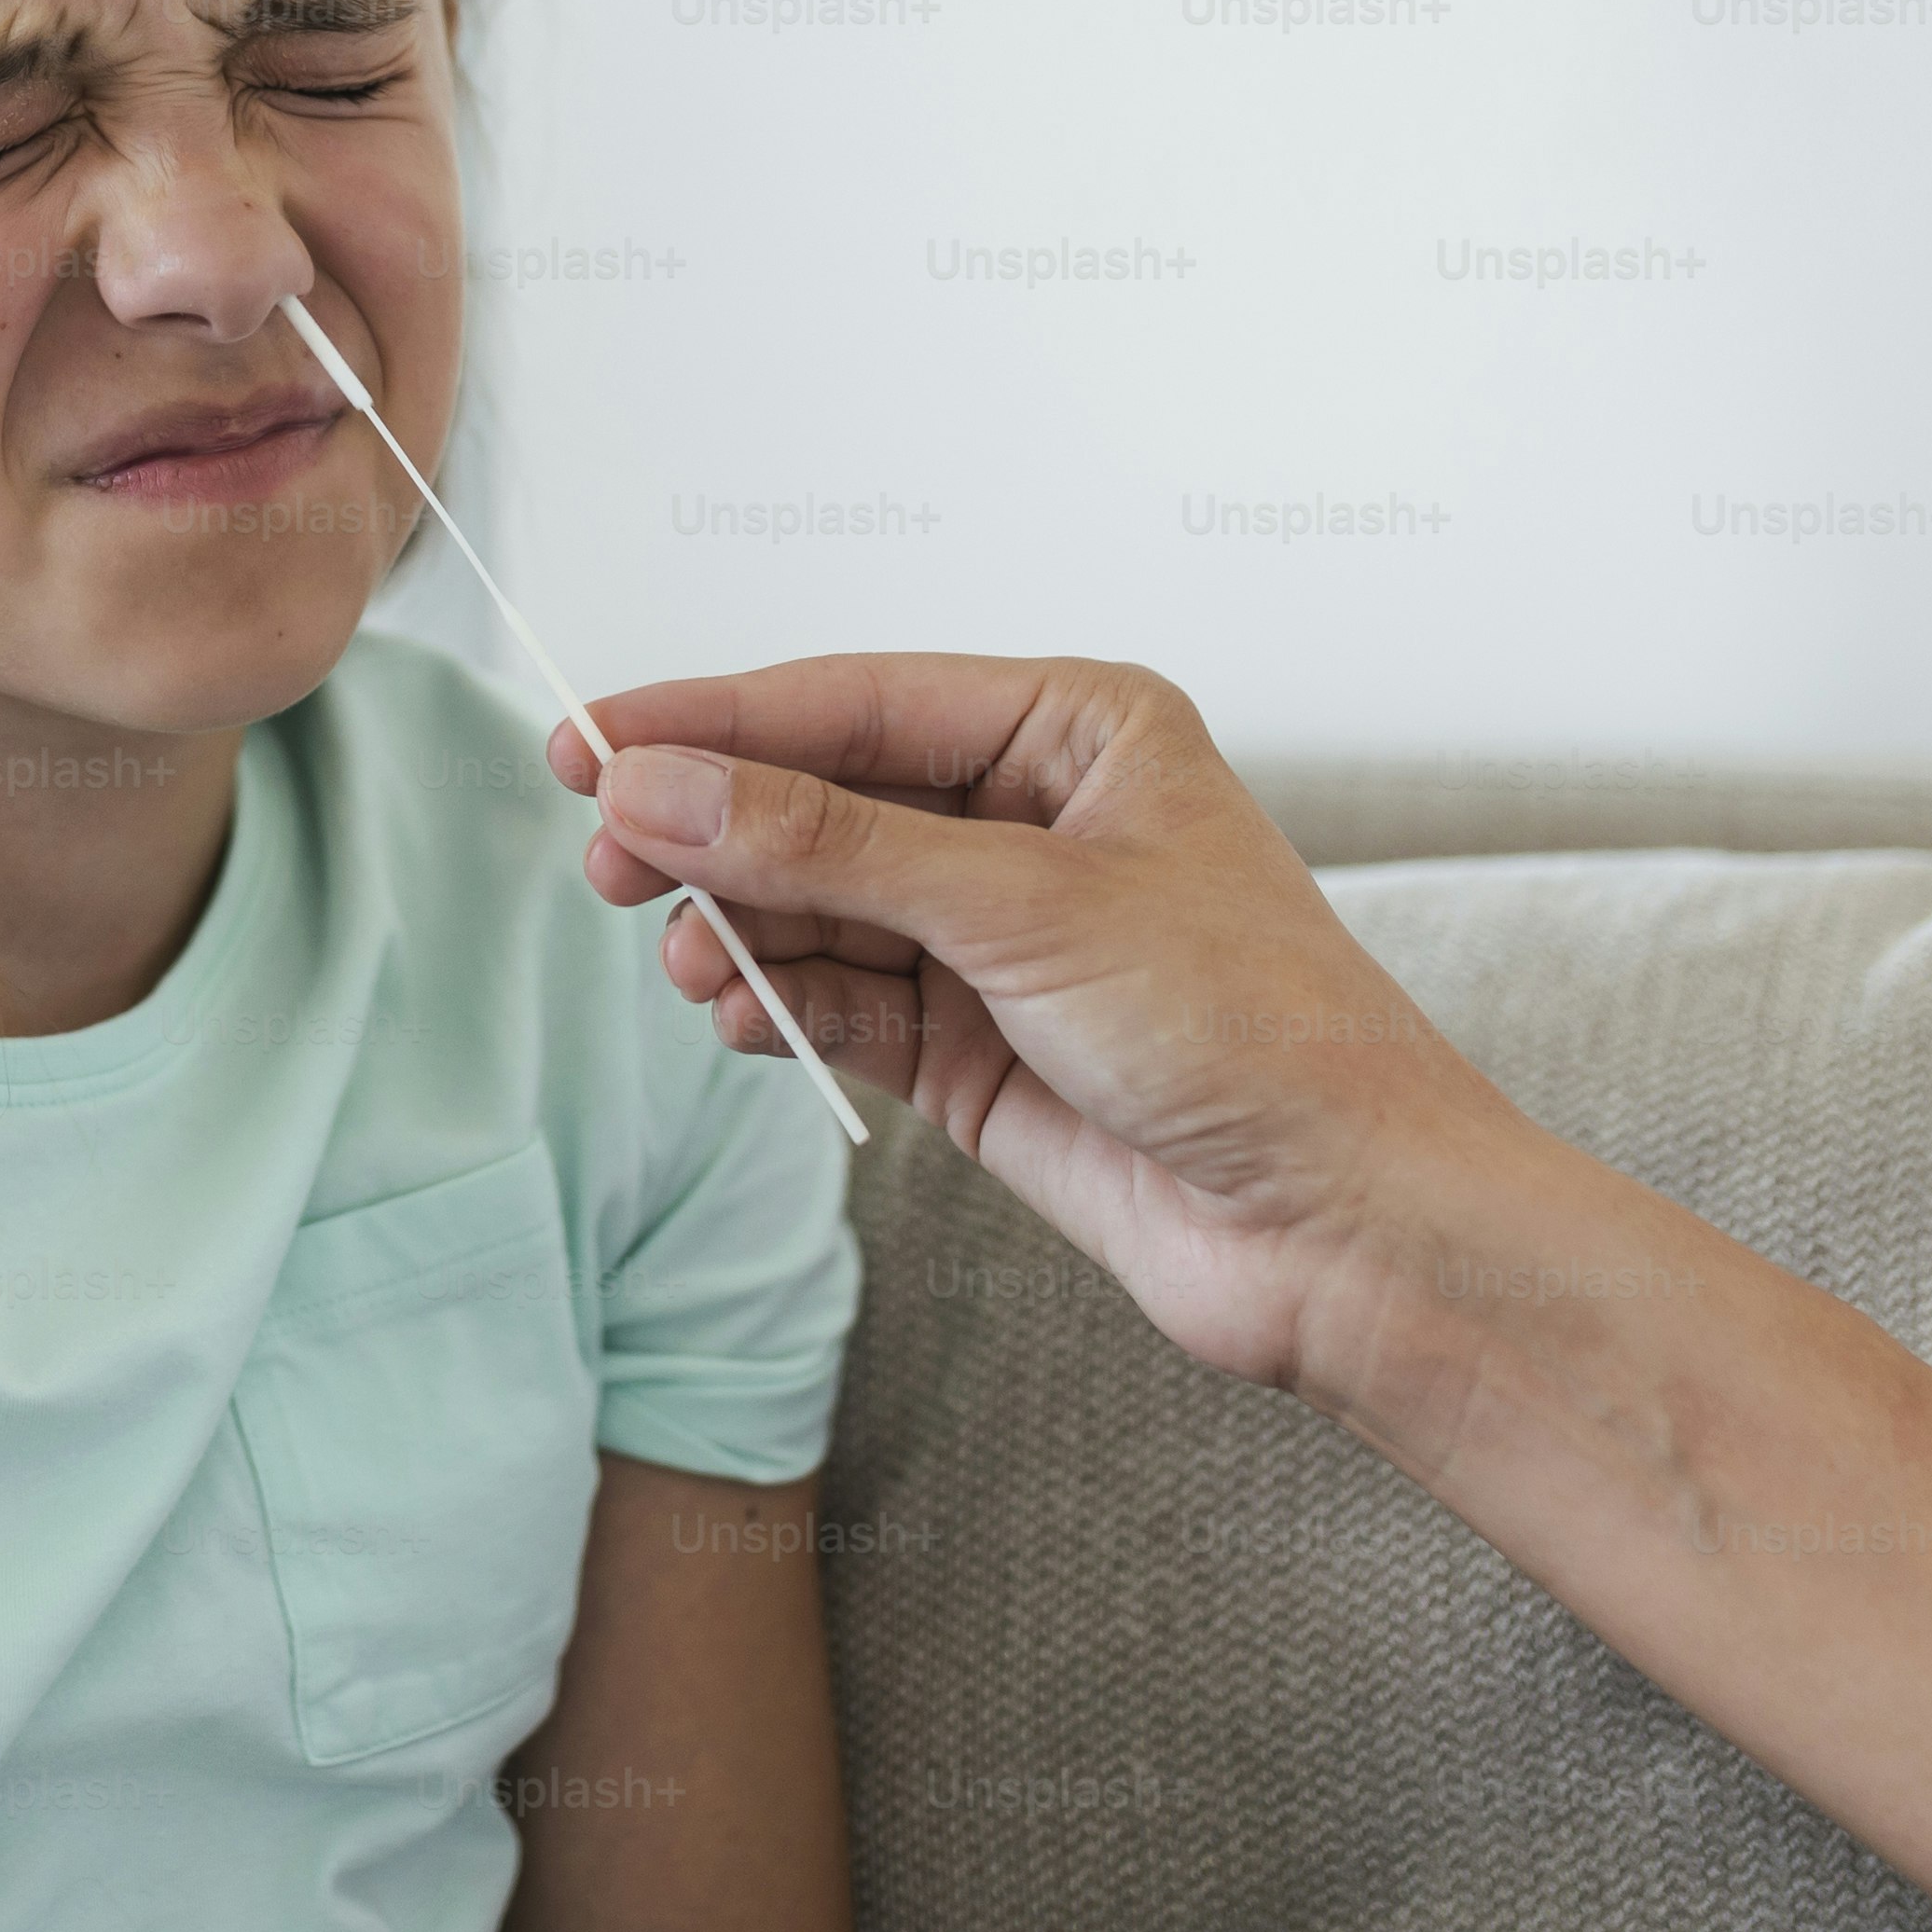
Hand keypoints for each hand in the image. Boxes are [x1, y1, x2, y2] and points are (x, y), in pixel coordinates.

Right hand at [551, 654, 1548, 1396]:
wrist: (1344, 1230)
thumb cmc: (1253, 1032)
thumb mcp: (1024, 907)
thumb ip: (828, 846)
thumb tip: (660, 786)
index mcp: (1077, 730)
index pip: (854, 700)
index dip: (713, 719)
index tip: (586, 738)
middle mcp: (1032, 821)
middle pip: (821, 799)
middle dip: (713, 830)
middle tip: (602, 856)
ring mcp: (999, 939)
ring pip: (818, 906)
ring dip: (737, 928)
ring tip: (682, 959)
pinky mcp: (974, 1048)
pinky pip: (839, 1001)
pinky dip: (778, 1004)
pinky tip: (735, 1014)